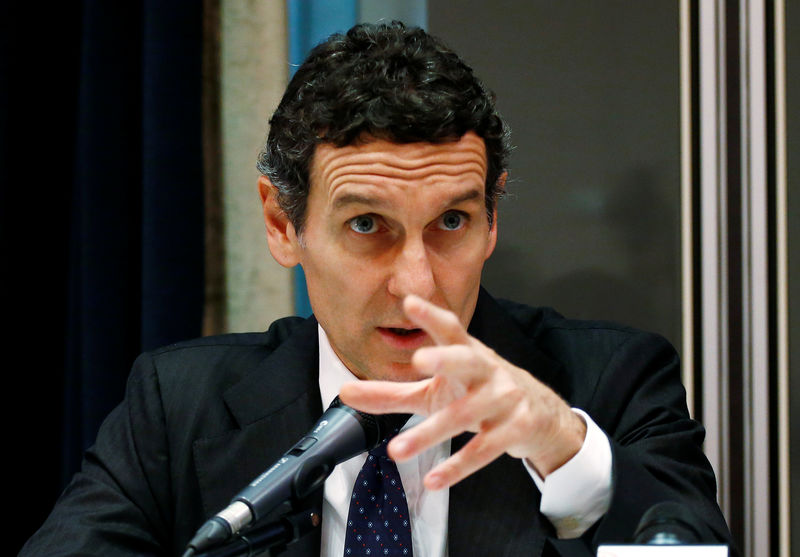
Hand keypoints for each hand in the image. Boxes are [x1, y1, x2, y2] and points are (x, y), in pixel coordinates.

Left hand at [339, 294, 586, 490]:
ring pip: (465, 416)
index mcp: (466, 352)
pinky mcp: (516, 428)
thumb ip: (390, 392)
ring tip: (395, 451)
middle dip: (445, 359)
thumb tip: (343, 392)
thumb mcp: (434, 391)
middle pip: (466, 360)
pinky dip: (458, 467)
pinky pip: (485, 449)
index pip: (449, 328)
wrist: (540, 416)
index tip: (410, 302)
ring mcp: (504, 398)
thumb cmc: (477, 393)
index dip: (430, 315)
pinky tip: (433, 480)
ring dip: (429, 435)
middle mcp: (487, 370)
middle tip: (420, 361)